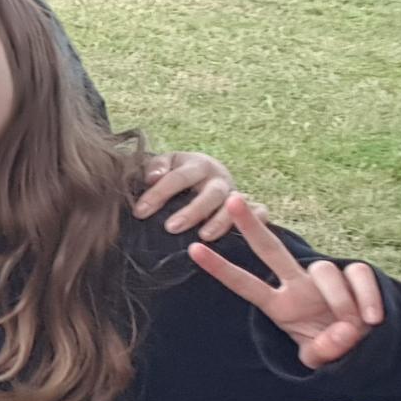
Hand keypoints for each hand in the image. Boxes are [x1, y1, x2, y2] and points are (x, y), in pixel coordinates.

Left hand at [134, 151, 248, 237]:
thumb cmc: (178, 172)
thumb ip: (156, 168)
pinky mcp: (250, 207)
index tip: (140, 212)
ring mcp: (236, 193)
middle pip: (210, 193)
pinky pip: (260, 212)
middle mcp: (219, 178)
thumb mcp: (166, 164)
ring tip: (203, 236)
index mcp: (197, 165)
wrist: (203, 175)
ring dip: (220, 221)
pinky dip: (257, 221)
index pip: (178, 177)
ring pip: (233, 206)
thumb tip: (153, 178)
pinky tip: (242, 235)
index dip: (158, 194)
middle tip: (171, 227)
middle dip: (192, 211)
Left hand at [188, 195, 384, 368]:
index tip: (193, 249)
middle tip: (233, 199)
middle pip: (270, 249)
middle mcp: (298, 286)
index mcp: (280, 307)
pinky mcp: (355, 275)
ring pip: (323, 271)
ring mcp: (325, 279)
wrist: (369, 347)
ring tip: (354, 327)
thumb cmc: (335, 350)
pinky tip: (373, 319)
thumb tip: (342, 334)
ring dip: (340, 301)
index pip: (245, 285)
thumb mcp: (321, 359)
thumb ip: (325, 351)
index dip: (221, 269)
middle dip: (251, 225)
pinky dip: (367, 296)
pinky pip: (358, 274)